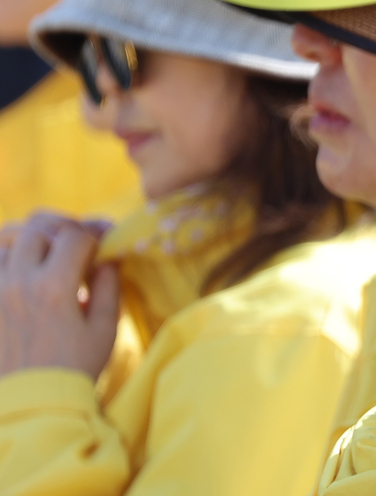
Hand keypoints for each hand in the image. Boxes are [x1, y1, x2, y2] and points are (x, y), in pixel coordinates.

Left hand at [0, 218, 119, 379]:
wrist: (31, 403)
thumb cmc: (74, 368)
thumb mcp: (103, 328)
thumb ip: (107, 284)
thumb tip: (110, 254)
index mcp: (53, 288)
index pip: (76, 235)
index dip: (95, 232)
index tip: (105, 241)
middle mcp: (18, 283)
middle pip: (38, 227)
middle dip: (63, 227)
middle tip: (77, 241)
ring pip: (6, 239)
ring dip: (31, 239)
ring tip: (47, 252)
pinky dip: (7, 256)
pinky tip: (23, 267)